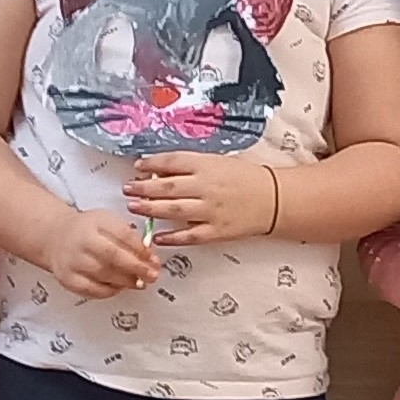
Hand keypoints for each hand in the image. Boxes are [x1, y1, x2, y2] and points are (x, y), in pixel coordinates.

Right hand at [47, 209, 162, 299]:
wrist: (56, 237)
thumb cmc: (88, 231)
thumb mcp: (108, 223)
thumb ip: (130, 238)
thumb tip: (151, 258)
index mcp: (95, 222)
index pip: (122, 234)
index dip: (140, 248)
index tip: (153, 258)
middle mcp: (82, 240)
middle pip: (112, 256)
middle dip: (136, 268)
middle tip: (152, 275)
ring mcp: (73, 261)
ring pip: (104, 274)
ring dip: (126, 281)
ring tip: (139, 282)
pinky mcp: (68, 279)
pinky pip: (93, 290)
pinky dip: (110, 291)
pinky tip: (119, 287)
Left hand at [127, 153, 280, 245]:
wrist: (272, 198)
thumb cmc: (244, 178)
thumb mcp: (217, 162)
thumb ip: (191, 166)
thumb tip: (160, 171)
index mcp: (206, 165)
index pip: (171, 162)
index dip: (151, 164)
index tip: (137, 167)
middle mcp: (206, 186)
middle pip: (167, 186)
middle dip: (143, 188)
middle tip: (127, 189)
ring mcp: (210, 210)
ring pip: (173, 210)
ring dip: (150, 209)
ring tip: (133, 207)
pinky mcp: (216, 230)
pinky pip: (189, 235)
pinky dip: (171, 237)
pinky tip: (157, 237)